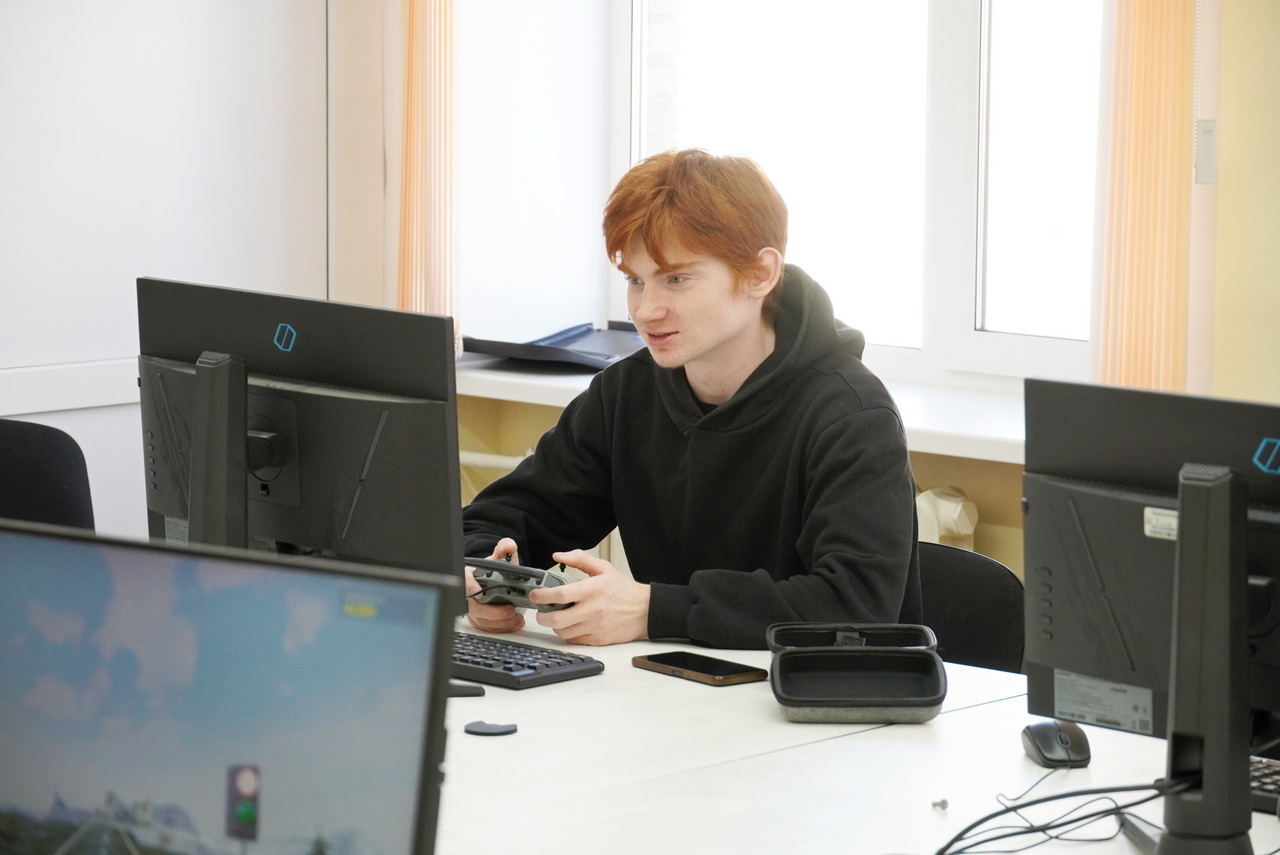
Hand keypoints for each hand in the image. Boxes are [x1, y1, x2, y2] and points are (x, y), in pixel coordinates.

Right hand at [464, 538, 524, 633]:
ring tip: (517, 618)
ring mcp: (472, 608)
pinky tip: (515, 623)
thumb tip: (509, 546)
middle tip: (509, 610)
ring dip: (500, 623)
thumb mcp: (499, 557)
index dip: (470, 587)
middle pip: (473, 607)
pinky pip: (487, 628)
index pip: (464, 580)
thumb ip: (504, 548)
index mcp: (469, 576)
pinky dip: (502, 627)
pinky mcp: (479, 619)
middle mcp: (467, 594)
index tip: (480, 594)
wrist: (494, 581)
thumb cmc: (493, 570)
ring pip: (481, 620)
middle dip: (492, 612)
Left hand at [529, 549, 649, 644]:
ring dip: (555, 626)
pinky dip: (568, 634)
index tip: (535, 595)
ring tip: (557, 617)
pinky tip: (571, 625)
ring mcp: (595, 627)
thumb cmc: (624, 589)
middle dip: (542, 617)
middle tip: (541, 611)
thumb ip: (579, 559)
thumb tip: (558, 556)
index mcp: (593, 590)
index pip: (560, 595)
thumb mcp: (603, 568)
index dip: (542, 596)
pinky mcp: (598, 639)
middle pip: (556, 619)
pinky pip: (574, 640)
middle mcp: (593, 610)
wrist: (645, 610)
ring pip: (563, 632)